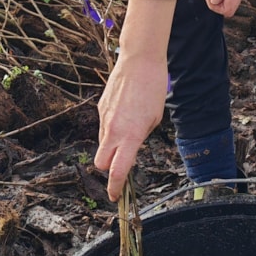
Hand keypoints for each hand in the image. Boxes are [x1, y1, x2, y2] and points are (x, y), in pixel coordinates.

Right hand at [94, 0, 174, 200]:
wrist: (140, 60)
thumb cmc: (153, 88)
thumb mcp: (155, 118)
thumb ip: (140, 137)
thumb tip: (131, 147)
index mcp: (130, 135)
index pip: (117, 171)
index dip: (115, 187)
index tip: (115, 196)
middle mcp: (113, 129)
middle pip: (101, 163)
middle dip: (109, 169)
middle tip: (122, 165)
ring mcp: (104, 117)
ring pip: (102, 143)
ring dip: (112, 146)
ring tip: (130, 130)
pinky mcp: (101, 107)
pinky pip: (104, 126)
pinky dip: (112, 128)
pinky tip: (125, 114)